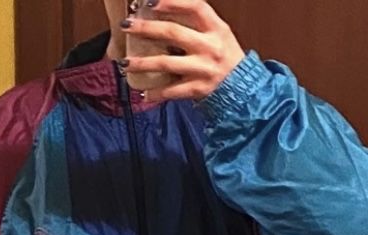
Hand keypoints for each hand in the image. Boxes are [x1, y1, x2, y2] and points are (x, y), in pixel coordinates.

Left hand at [120, 0, 245, 101]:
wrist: (243, 88)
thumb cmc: (225, 57)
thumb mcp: (218, 34)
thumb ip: (196, 23)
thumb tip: (163, 9)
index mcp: (217, 29)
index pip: (196, 7)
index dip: (173, 1)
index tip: (151, 1)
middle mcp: (211, 47)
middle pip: (173, 33)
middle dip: (146, 28)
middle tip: (126, 26)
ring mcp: (204, 69)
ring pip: (167, 63)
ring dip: (142, 63)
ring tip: (124, 63)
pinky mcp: (199, 89)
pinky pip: (173, 91)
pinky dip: (156, 93)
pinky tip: (144, 93)